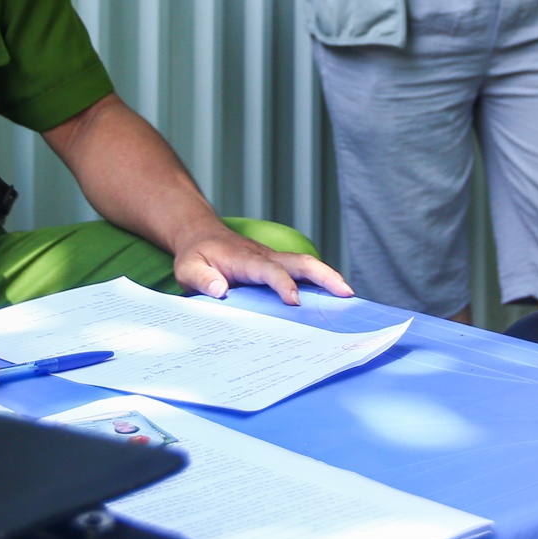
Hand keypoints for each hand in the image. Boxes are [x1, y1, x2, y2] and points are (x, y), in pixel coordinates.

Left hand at [173, 225, 353, 304]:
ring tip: (349, 296)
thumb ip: (202, 279)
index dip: (283, 284)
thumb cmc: (197, 256)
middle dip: (325, 275)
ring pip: (306, 265)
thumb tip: (220, 290)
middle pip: (301, 262)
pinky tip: (333, 299)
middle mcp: (265, 257)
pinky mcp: (278, 266)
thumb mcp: (188, 269)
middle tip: (345, 293)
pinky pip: (302, 273)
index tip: (294, 301)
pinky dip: (321, 282)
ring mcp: (274, 260)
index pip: (269, 270)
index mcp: (245, 260)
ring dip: (329, 278)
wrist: (202, 237)